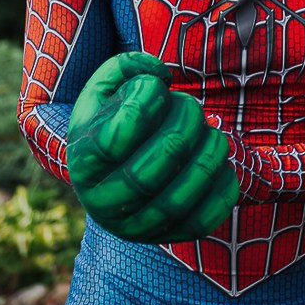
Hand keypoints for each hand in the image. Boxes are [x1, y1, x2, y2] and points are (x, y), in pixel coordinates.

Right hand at [65, 52, 238, 242]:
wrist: (114, 176)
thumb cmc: (113, 123)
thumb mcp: (103, 90)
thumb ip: (124, 68)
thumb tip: (160, 75)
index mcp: (82, 162)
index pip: (114, 138)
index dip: (145, 103)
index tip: (157, 86)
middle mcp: (103, 202)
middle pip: (151, 171)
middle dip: (184, 128)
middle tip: (191, 107)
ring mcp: (138, 226)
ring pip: (180, 197)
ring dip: (208, 153)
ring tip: (210, 131)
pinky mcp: (172, 236)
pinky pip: (205, 220)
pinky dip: (223, 186)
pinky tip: (220, 160)